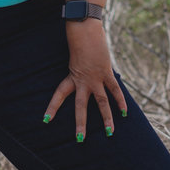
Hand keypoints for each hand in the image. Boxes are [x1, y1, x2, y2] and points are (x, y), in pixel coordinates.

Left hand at [43, 21, 127, 141]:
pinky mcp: (107, 73)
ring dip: (106, 118)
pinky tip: (124, 114)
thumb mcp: (74, 55)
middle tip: (79, 139)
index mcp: (72, 76)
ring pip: (101, 103)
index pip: (59, 94)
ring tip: (110, 133)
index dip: (53, 107)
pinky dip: (120, 102)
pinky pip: (115, 90)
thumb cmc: (78, 39)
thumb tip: (82, 67)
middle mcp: (83, 80)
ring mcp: (96, 78)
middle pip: (81, 106)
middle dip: (80, 123)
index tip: (45, 120)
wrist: (85, 29)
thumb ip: (78, 65)